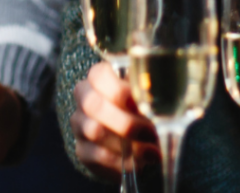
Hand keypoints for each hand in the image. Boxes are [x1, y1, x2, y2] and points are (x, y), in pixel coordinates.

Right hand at [70, 62, 157, 178]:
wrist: (125, 128)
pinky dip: (120, 162)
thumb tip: (160, 100)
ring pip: (95, 132)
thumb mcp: (144, 91)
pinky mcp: (81, 149)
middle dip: (126, 122)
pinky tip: (137, 163)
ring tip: (151, 152)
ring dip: (126, 144)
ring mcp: (80, 123)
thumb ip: (147, 91)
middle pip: (95, 106)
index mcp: (99, 75)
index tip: (143, 104)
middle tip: (151, 133)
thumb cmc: (139, 102)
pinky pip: (97, 157)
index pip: (100, 75)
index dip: (120, 91)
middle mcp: (84, 96)